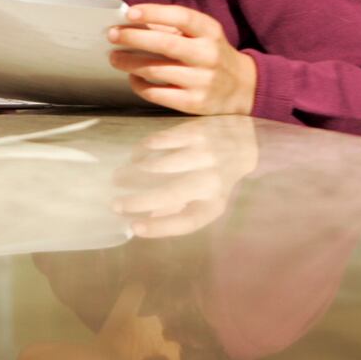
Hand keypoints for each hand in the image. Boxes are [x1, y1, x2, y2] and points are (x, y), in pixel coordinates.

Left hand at [107, 4, 255, 114]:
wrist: (244, 87)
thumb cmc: (211, 54)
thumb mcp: (201, 35)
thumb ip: (172, 28)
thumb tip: (130, 22)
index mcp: (210, 32)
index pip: (182, 17)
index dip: (154, 13)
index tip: (129, 12)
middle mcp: (209, 55)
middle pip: (166, 44)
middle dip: (133, 38)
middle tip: (112, 35)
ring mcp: (203, 81)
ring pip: (157, 70)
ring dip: (130, 62)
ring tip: (114, 57)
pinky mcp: (195, 103)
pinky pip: (158, 94)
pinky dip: (139, 85)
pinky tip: (133, 77)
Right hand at [111, 117, 259, 237]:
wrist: (245, 141)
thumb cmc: (218, 177)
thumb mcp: (207, 199)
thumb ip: (179, 211)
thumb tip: (142, 225)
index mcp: (214, 202)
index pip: (188, 222)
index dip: (160, 227)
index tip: (133, 227)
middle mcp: (211, 180)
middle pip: (171, 194)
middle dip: (138, 201)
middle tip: (115, 203)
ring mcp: (203, 154)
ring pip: (161, 165)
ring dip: (135, 173)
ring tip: (120, 177)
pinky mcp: (195, 132)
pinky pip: (160, 142)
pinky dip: (143, 150)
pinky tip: (136, 156)